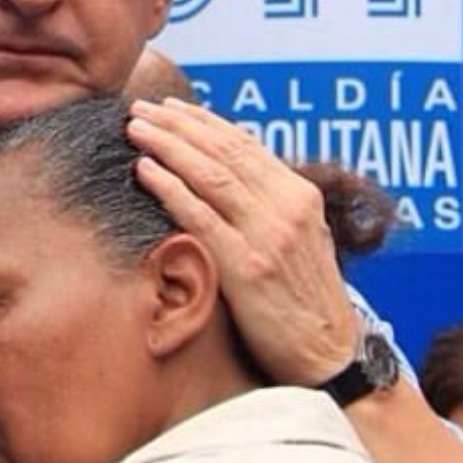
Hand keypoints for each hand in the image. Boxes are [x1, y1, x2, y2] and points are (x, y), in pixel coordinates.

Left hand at [127, 97, 356, 382]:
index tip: (168, 108)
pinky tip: (145, 170)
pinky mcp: (248, 267)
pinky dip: (170, 188)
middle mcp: (287, 207)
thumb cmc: (303, 299)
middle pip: (223, 151)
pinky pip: (201, 217)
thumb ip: (267, 205)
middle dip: (176, 125)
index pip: (243, 144)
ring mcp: (269, 236)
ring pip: (210, 175)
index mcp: (299, 195)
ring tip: (135, 128)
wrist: (328, 353)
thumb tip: (227, 174)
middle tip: (139, 108)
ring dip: (167, 145)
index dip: (201, 122)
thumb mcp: (298, 239)